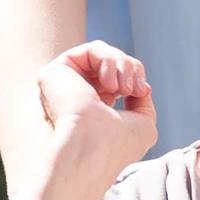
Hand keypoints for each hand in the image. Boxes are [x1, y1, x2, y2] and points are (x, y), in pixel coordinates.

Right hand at [26, 44, 155, 199]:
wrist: (91, 149)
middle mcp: (77, 97)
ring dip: (123, 64)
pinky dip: (109, 60)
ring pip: (104, 54)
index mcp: (95, 111)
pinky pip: (93, 49)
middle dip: (132, 68)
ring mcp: (64, 85)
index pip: (119, 80)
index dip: (135, 78)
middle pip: (113, 64)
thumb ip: (143, 102)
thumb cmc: (115, 146)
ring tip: (122, 87)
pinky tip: (109, 83)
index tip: (139, 91)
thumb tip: (142, 86)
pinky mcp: (55, 73)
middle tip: (132, 88)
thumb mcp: (143, 124)